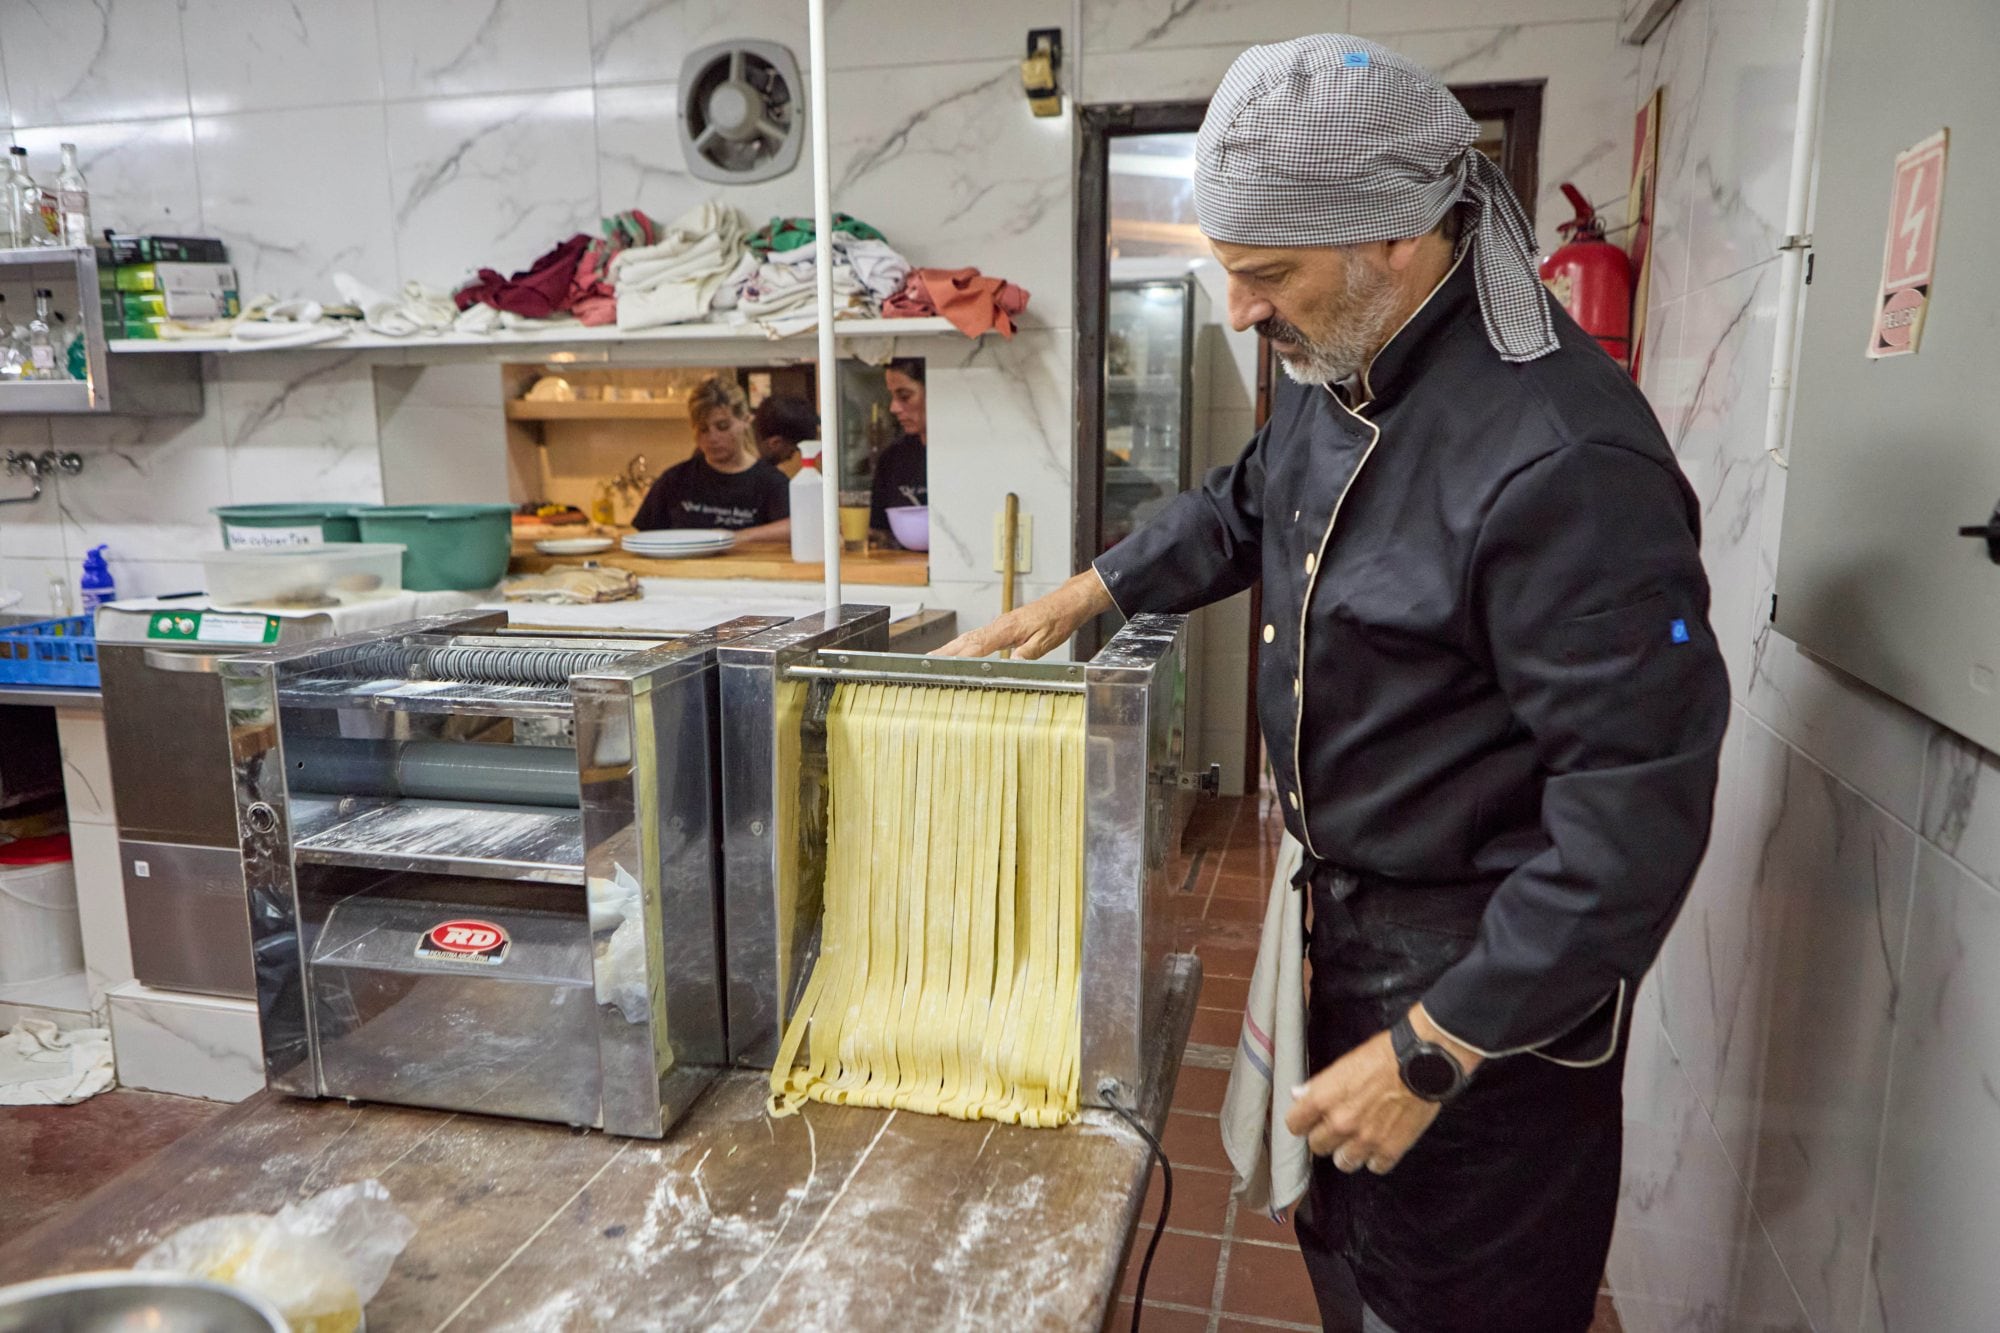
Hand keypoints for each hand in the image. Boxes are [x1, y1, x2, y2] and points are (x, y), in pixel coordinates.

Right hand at [932, 569, 1113, 660]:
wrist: (1067, 603)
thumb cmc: (1059, 619)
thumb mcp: (1048, 640)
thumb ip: (1028, 652)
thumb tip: (1012, 662)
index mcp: (1008, 628)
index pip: (979, 645)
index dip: (960, 656)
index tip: (945, 664)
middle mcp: (1000, 625)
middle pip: (967, 640)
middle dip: (945, 651)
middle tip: (926, 660)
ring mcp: (1000, 625)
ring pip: (970, 637)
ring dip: (951, 647)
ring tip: (934, 657)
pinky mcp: (1004, 627)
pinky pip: (978, 636)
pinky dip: (964, 644)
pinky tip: (959, 650)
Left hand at [1284, 1030, 1439, 1174]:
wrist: (1421, 1062)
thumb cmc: (1384, 1056)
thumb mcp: (1344, 1064)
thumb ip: (1319, 1085)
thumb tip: (1299, 1095)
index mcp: (1323, 1099)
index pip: (1294, 1125)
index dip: (1302, 1122)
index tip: (1308, 1122)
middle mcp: (1340, 1123)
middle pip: (1317, 1146)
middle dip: (1325, 1137)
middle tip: (1337, 1128)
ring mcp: (1364, 1140)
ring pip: (1343, 1162)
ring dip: (1349, 1152)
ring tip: (1358, 1140)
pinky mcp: (1389, 1150)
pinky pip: (1374, 1167)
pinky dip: (1377, 1159)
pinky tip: (1380, 1145)